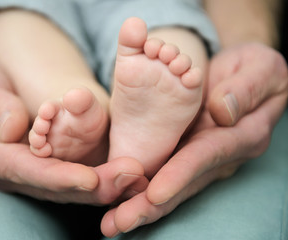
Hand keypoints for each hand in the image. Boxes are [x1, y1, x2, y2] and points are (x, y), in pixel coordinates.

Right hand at [0, 59, 147, 204]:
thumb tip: (15, 128)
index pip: (23, 169)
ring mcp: (30, 170)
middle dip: (94, 186)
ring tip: (139, 178)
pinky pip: (74, 174)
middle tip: (132, 177)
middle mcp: (10, 170)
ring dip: (105, 184)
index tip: (89, 180)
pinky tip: (129, 175)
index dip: (57, 177)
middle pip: (54, 185)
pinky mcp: (47, 163)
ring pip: (69, 185)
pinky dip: (102, 176)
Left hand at [100, 43, 287, 236]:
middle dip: (150, 206)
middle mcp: (218, 154)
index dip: (180, 176)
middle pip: (182, 184)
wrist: (245, 73)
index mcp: (240, 136)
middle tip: (118, 224)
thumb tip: (222, 112)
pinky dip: (140, 189)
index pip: (205, 158)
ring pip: (169, 185)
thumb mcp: (261, 68)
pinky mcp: (185, 150)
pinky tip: (118, 201)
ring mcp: (200, 155)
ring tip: (111, 223)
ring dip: (139, 205)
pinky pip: (162, 172)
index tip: (153, 194)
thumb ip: (245, 89)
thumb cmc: (255, 68)